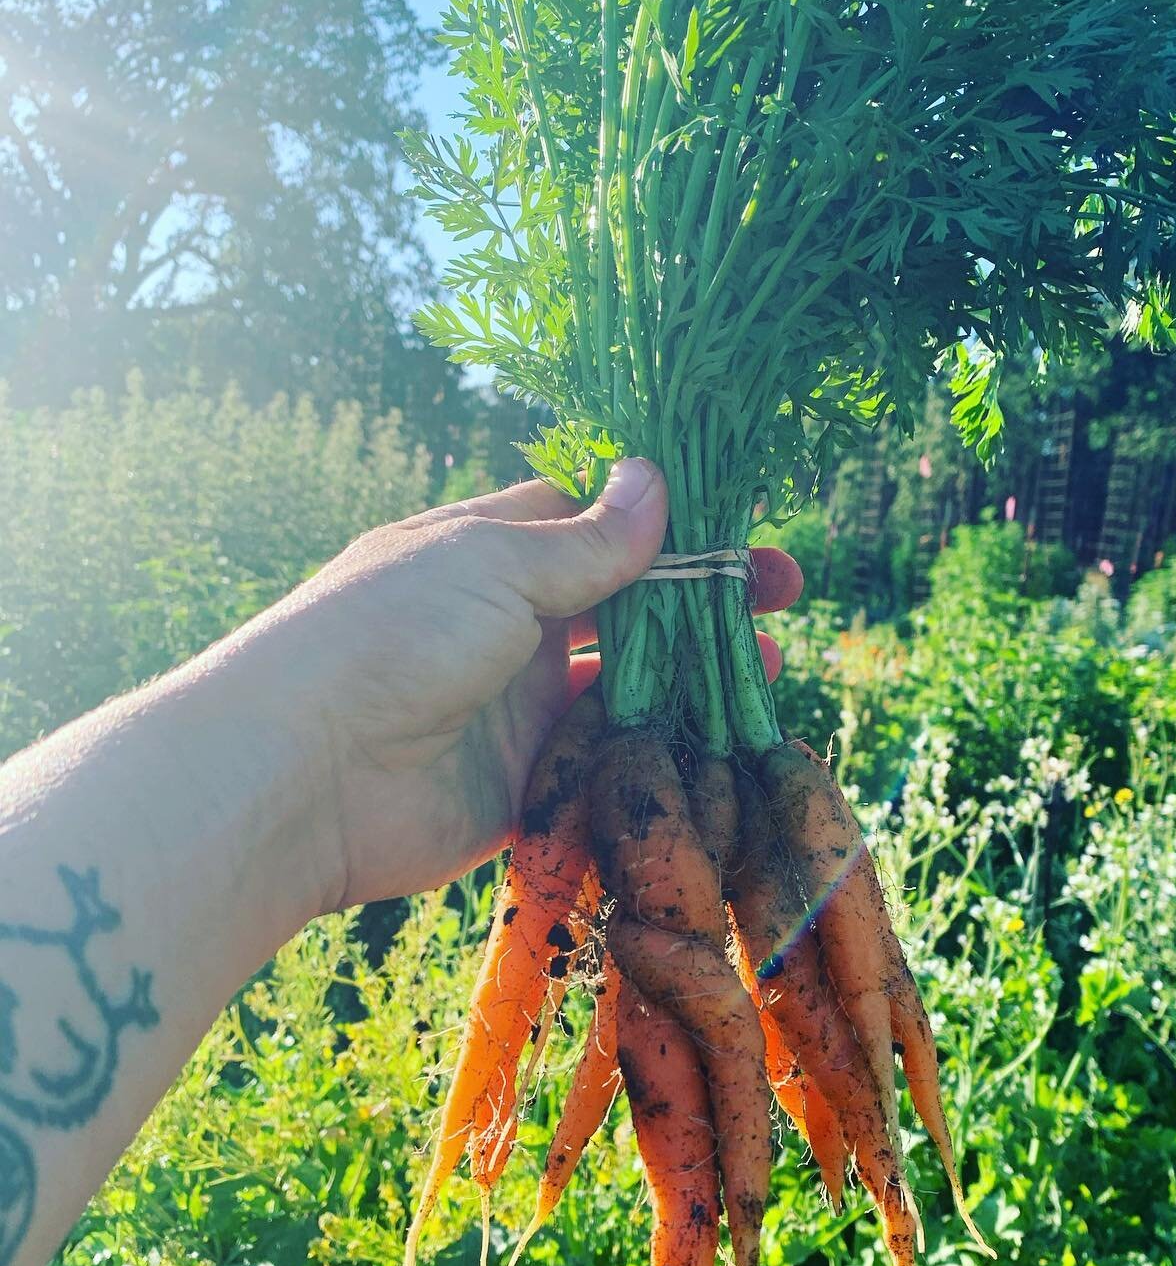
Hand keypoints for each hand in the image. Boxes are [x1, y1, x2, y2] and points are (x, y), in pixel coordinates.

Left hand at [241, 460, 801, 910]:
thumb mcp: (494, 564)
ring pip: (625, 686)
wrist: (304, 775)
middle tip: (781, 600)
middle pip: (624, 606)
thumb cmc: (389, 635)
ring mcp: (518, 708)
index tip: (742, 533)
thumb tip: (656, 479)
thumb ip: (587, 543)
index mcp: (489, 552)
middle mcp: (507, 626)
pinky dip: (658, 752)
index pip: (594, 524)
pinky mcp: (525, 786)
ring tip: (768, 669)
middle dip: (701, 602)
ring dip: (694, 678)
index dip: (670, 524)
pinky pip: (605, 763)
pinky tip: (720, 742)